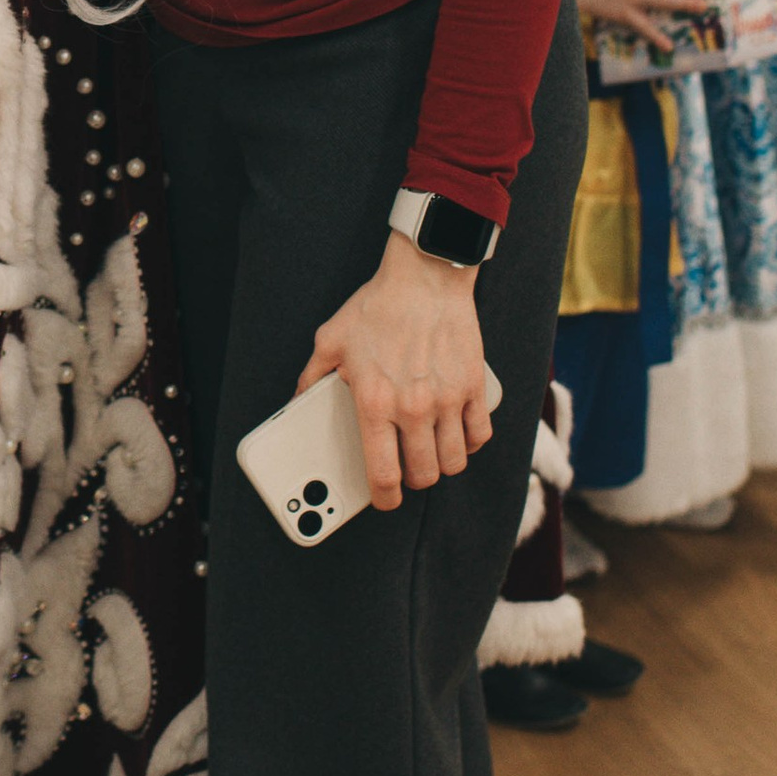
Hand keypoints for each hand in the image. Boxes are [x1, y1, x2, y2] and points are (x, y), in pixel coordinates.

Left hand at [299, 233, 494, 509]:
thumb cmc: (376, 307)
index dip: (384, 498)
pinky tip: (459, 434)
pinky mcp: (473, 387)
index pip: (383, 472)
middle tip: (409, 469)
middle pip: (424, 475)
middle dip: (415, 480)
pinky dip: (471, 442)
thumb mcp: (331, 339)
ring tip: (433, 453)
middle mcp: (413, 408)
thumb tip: (296, 403)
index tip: (385, 499)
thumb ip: (312, 376)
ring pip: (454, 461)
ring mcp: (447, 399)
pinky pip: (480, 435)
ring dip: (443, 464)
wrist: (425, 276)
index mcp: (374, 402)